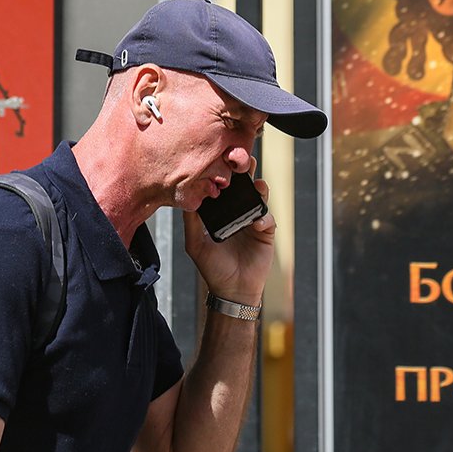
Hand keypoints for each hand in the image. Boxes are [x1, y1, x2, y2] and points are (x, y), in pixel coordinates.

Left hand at [183, 170, 274, 304]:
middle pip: (244, 187)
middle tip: (245, 162)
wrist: (232, 290)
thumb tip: (184, 198)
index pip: (225, 189)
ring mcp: (253, 222)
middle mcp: (238, 214)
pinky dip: (263, 217)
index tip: (222, 161)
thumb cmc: (213, 269)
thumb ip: (191, 221)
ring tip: (257, 185)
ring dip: (260, 190)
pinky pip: (267, 219)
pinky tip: (256, 222)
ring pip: (260, 198)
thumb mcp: (195, 243)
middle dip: (246, 173)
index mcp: (222, 213)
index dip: (225, 175)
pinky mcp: (265, 233)